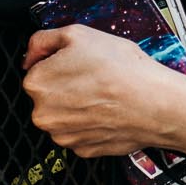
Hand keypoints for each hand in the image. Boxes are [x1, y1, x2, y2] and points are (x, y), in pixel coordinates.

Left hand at [20, 24, 185, 157]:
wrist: (154, 104)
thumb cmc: (121, 70)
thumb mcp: (78, 34)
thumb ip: (43, 40)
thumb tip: (31, 52)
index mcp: (37, 83)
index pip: (37, 68)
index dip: (59, 62)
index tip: (78, 62)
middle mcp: (43, 114)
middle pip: (49, 94)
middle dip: (66, 85)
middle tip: (93, 76)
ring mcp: (63, 135)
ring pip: (64, 115)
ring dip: (77, 105)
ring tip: (103, 94)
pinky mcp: (82, 149)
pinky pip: (80, 132)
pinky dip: (91, 123)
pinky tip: (107, 111)